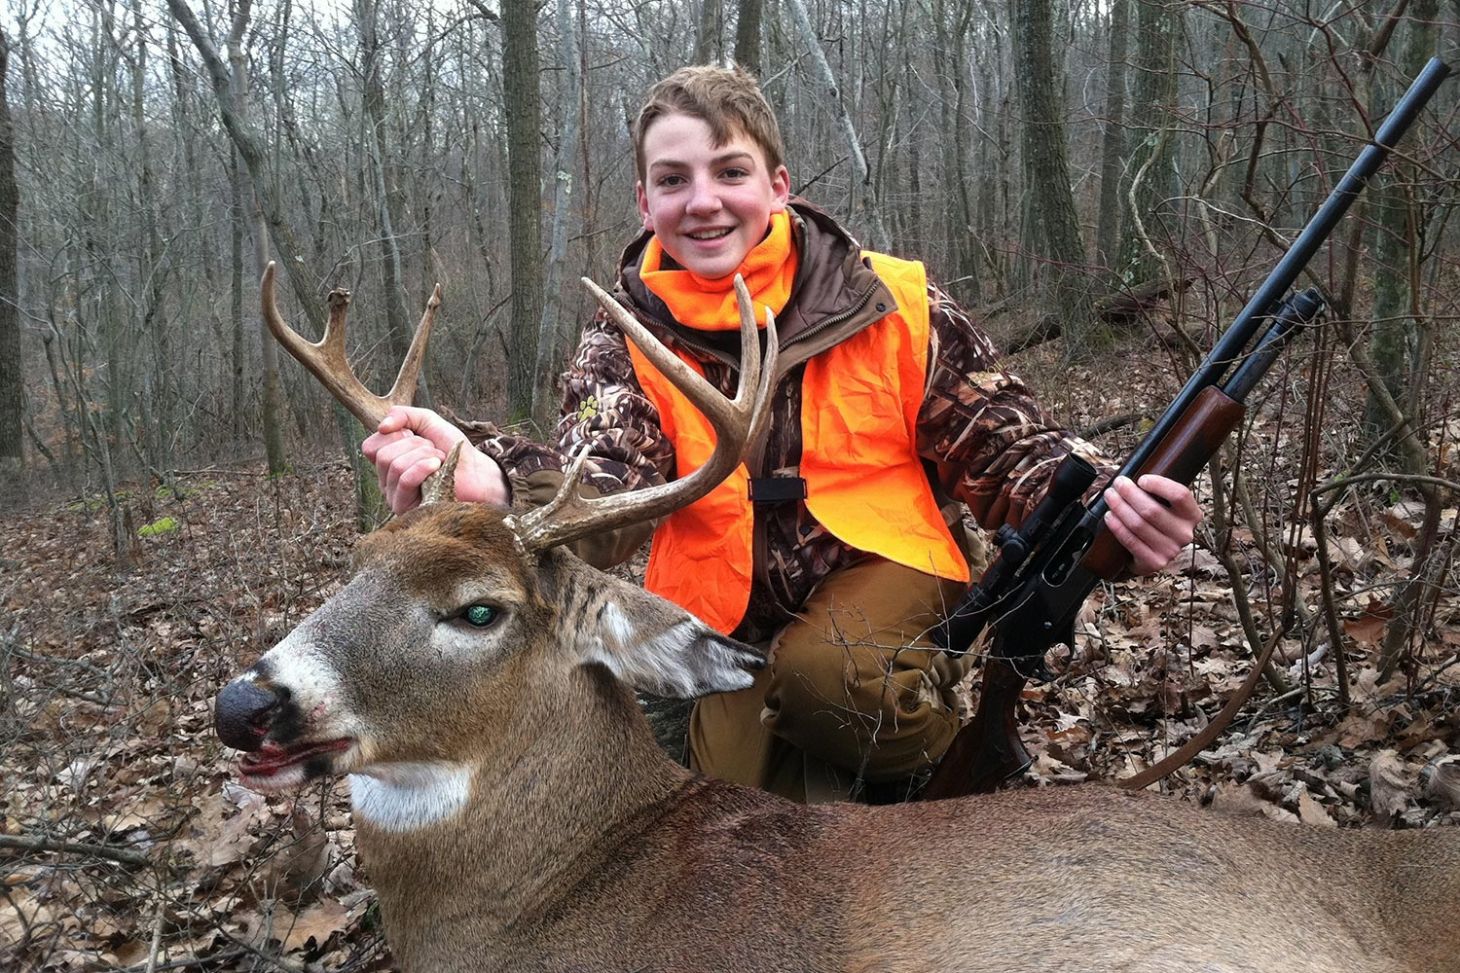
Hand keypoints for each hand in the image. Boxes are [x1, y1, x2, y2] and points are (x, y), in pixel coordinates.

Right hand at [361, 407, 508, 513]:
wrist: (476, 472)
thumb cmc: (450, 449)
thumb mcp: (427, 421)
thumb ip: (403, 414)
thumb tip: (382, 427)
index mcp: (386, 461)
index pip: (371, 446)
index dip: (396, 436)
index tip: (418, 438)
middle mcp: (386, 480)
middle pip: (384, 455)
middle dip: (415, 446)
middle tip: (433, 451)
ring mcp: (394, 496)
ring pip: (396, 465)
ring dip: (424, 456)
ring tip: (438, 461)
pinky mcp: (407, 507)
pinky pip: (405, 481)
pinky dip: (423, 467)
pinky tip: (437, 467)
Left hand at [1101, 474, 1200, 575]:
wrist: (1152, 556)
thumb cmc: (1157, 523)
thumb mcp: (1165, 506)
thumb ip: (1157, 492)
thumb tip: (1132, 477)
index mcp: (1191, 515)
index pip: (1180, 495)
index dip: (1159, 484)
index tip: (1141, 479)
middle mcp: (1184, 533)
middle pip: (1152, 510)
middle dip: (1130, 494)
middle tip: (1118, 484)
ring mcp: (1171, 550)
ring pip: (1139, 524)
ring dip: (1120, 507)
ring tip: (1110, 497)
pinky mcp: (1155, 562)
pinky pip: (1131, 540)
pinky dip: (1117, 526)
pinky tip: (1109, 516)